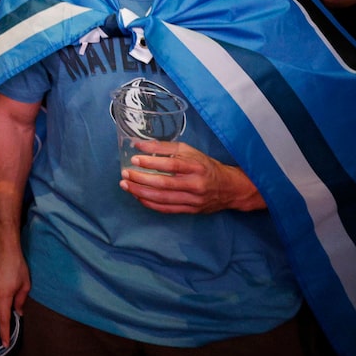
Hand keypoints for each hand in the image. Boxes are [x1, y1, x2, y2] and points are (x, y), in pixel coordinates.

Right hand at [0, 241, 29, 347]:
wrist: (3, 246)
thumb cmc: (18, 265)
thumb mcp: (25, 284)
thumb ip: (21, 300)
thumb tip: (18, 312)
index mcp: (4, 295)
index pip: (3, 319)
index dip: (4, 332)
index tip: (4, 343)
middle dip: (5, 308)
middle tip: (14, 299)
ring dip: (0, 298)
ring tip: (8, 284)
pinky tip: (1, 279)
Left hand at [120, 140, 265, 213]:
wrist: (230, 188)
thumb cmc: (205, 166)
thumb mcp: (189, 151)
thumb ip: (165, 147)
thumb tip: (139, 145)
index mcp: (196, 166)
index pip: (172, 164)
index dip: (152, 162)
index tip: (135, 159)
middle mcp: (195, 184)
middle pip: (164, 183)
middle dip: (141, 179)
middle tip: (125, 174)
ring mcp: (193, 200)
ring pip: (163, 198)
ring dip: (141, 192)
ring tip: (126, 185)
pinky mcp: (191, 210)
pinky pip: (167, 209)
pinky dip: (150, 203)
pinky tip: (138, 196)